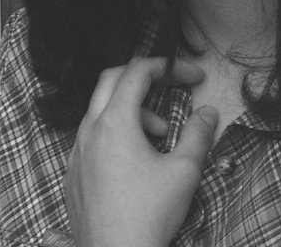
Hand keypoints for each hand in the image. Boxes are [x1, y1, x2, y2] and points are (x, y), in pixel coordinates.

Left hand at [64, 57, 218, 246]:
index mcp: (113, 121)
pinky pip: (91, 135)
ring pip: (100, 111)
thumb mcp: (184, 171)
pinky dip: (115, 133)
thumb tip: (207, 113)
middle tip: (169, 90)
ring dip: (131, 113)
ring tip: (157, 138)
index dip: (166, 67)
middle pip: (110, 80)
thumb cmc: (148, 213)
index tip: (192, 76)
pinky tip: (134, 161)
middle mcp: (88, 129)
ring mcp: (76, 149)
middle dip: (143, 79)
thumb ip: (197, 135)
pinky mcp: (73, 169)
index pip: (135, 73)